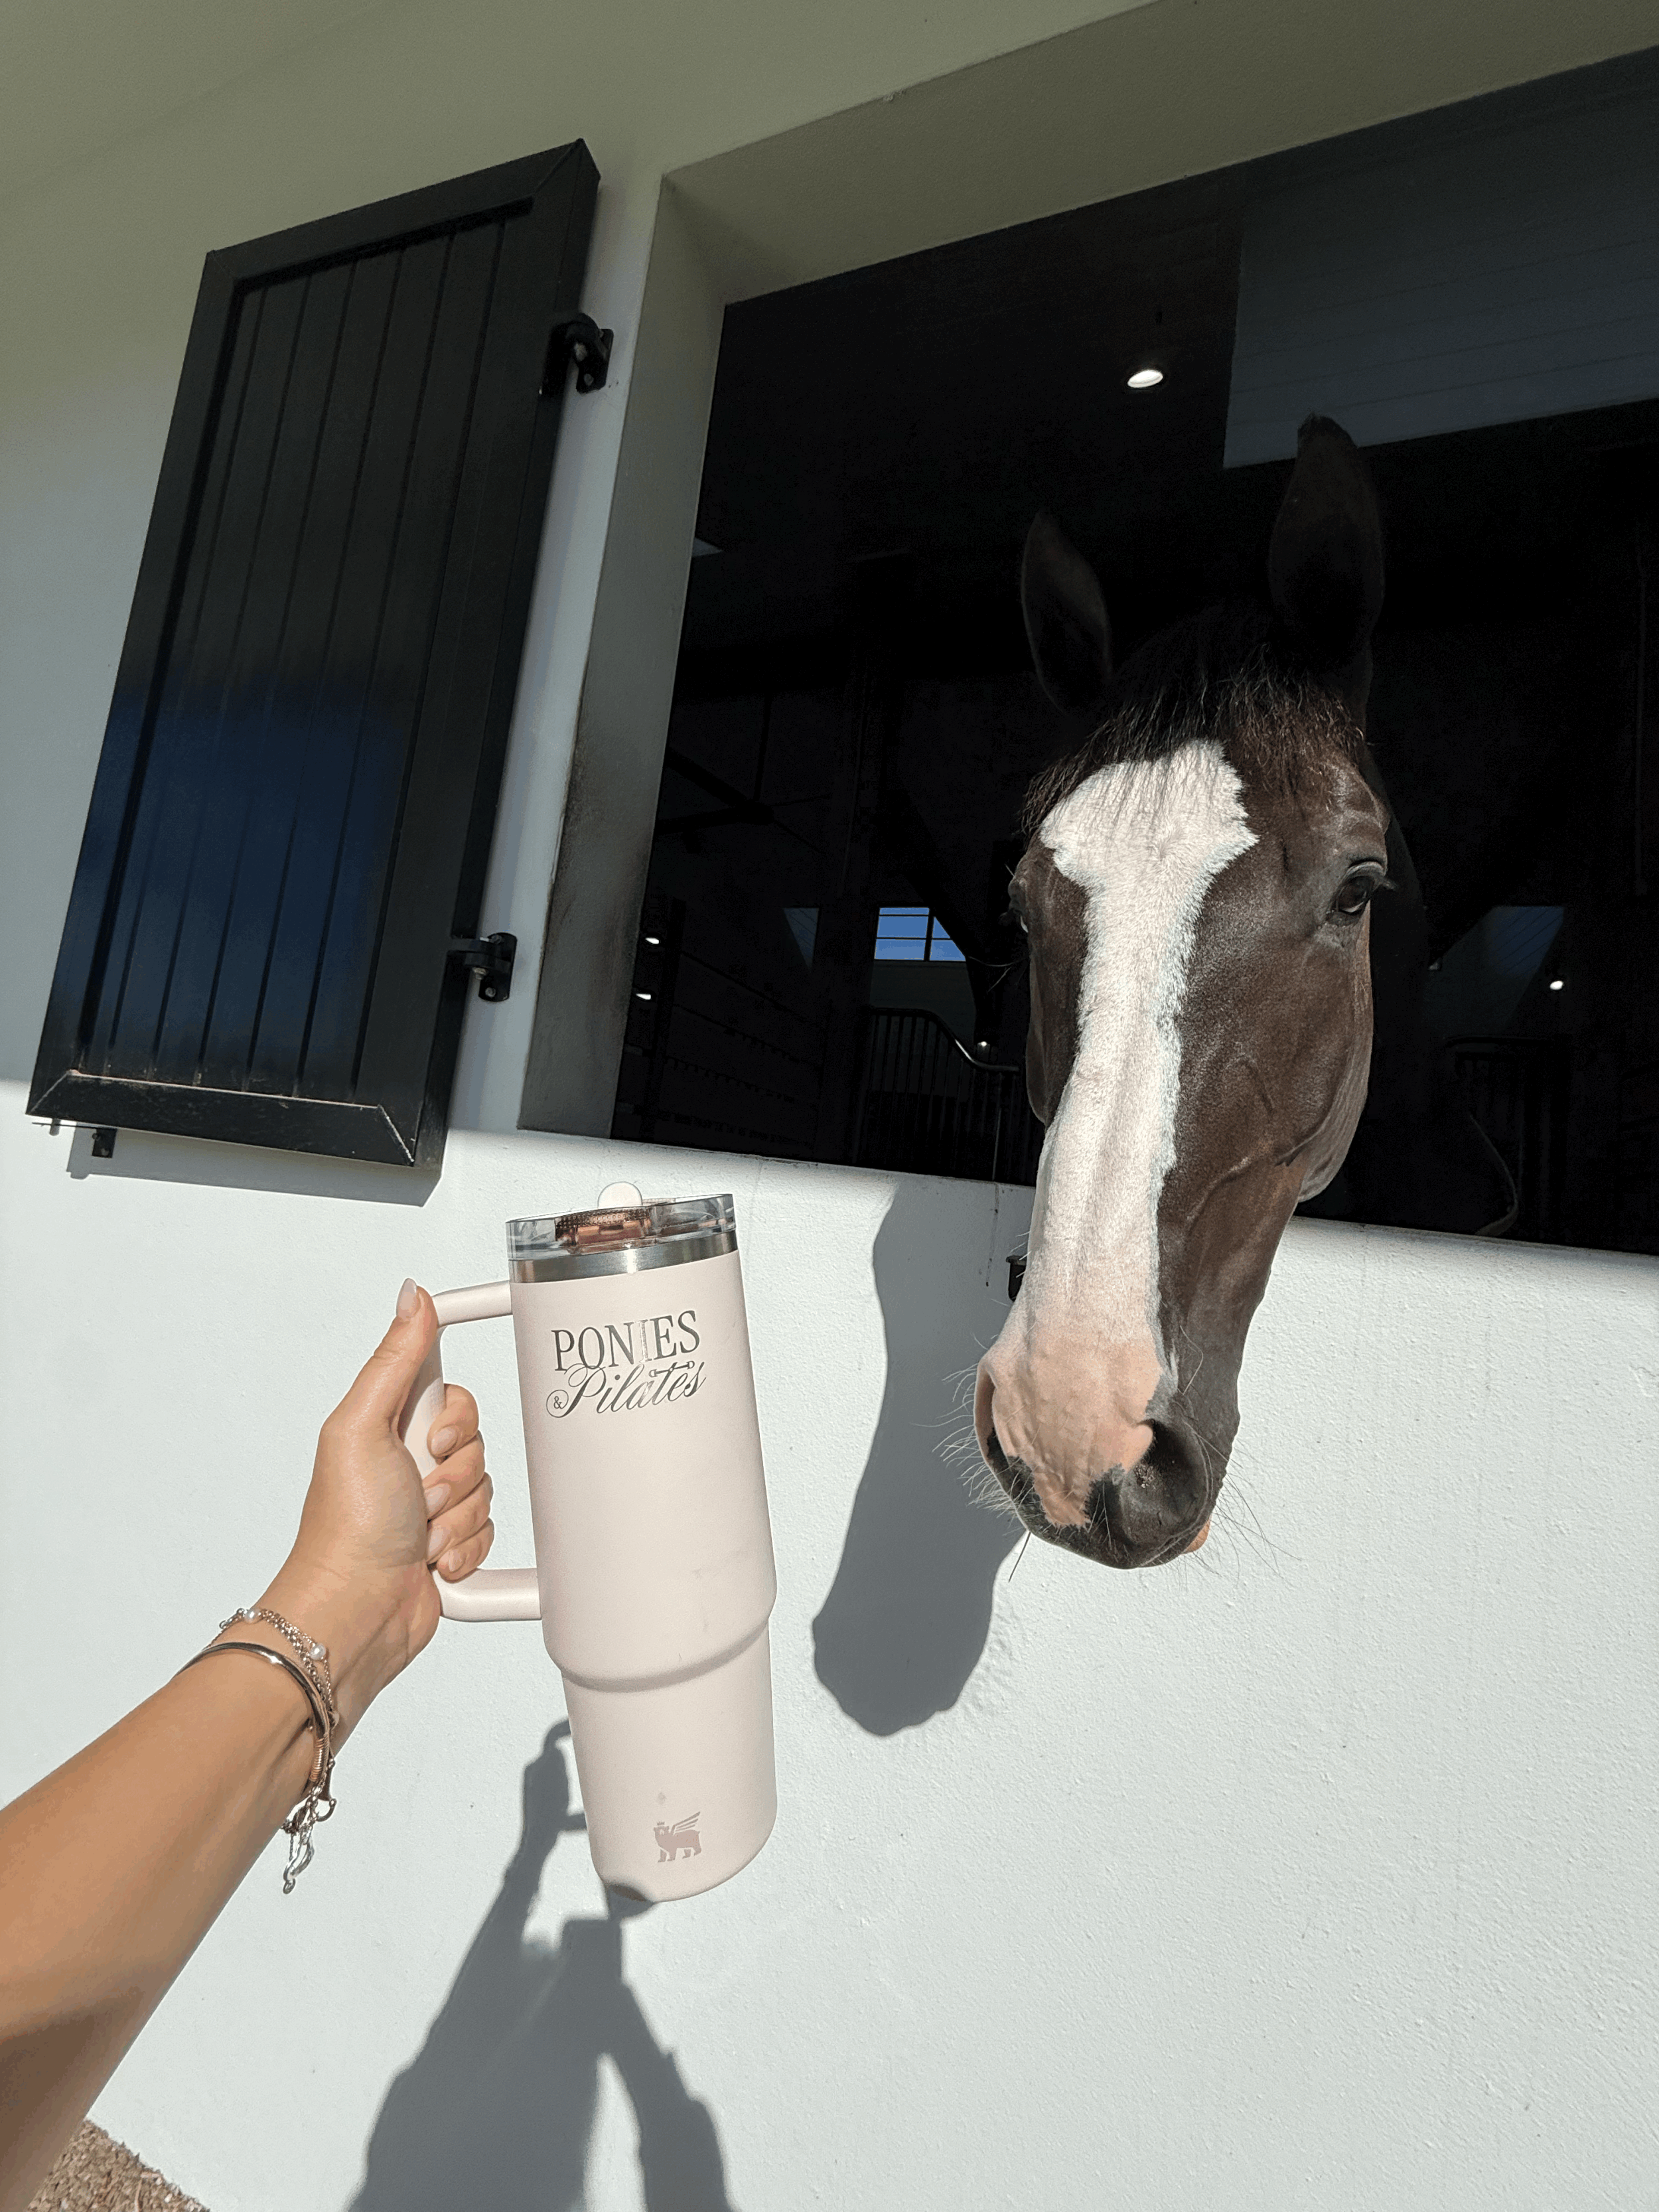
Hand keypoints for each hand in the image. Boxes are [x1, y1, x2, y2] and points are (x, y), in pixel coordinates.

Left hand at [244, 1281, 493, 1739]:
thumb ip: (395, 1359)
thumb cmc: (346, 1526)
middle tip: (416, 1496)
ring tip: (417, 1535)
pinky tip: (431, 1561)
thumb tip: (412, 1293)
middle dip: (454, 1476)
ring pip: (486, 1489)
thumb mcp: (362, 1427)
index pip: (452, 1392)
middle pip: (477, 1442)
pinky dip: (466, 1549)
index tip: (437, 1436)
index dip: (454, 1415)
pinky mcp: (452, 1544)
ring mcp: (431, 1506)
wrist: (355, 1614)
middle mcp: (410, 1461)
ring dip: (457, 1518)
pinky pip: (490, 1532)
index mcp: (387, 1424)